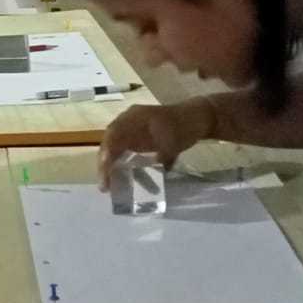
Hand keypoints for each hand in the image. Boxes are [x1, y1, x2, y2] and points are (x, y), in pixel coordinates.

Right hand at [98, 101, 214, 188]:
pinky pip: (122, 149)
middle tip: (104, 184)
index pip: (114, 134)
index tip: (105, 167)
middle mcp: (128, 121)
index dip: (107, 151)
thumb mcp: (175, 142)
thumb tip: (152, 175)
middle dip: (104, 162)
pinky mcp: (137, 137)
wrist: (198, 119)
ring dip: (109, 164)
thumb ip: (163, 157)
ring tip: (107, 183)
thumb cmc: (185, 128)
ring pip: (114, 146)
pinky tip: (120, 175)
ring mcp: (131, 128)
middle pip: (109, 141)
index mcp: (135, 117)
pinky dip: (119, 162)